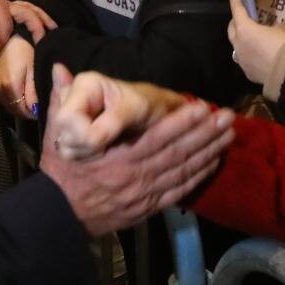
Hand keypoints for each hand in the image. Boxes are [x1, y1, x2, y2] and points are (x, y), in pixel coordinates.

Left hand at [0, 0, 57, 48]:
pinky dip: (39, 21)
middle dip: (36, 24)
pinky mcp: (10, 15)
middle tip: (43, 40)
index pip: (4, 18)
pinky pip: (28, 15)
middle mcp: (4, 2)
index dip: (3, 35)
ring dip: (43, 20)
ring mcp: (9, 7)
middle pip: (25, 10)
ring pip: (31, 10)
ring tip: (53, 32)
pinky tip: (47, 29)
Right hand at [0, 36, 37, 117]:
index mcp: (10, 86)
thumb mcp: (34, 68)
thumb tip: (36, 110)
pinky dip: (13, 100)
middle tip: (40, 104)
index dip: (36, 113)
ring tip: (32, 98)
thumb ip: (34, 91)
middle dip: (28, 110)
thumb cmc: (27, 48)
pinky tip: (21, 93)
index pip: (24, 111)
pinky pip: (3, 99)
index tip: (45, 108)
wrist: (11, 34)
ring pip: (9, 106)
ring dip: (20, 106)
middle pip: (15, 111)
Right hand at [40, 66, 234, 234]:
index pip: (156, 137)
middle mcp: (135, 176)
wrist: (59, 216)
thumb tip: (60, 68)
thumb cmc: (61, 172)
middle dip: (206, 134)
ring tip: (229, 135)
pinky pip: (180, 191)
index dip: (181, 122)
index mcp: (117, 156)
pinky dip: (199, 177)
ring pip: (184, 172)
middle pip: (178, 153)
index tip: (202, 107)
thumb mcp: (56, 134)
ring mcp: (144, 194)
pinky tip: (214, 162)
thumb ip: (62, 101)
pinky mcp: (148, 208)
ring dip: (208, 152)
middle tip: (228, 116)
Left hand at [228, 0, 284, 87]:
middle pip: (231, 29)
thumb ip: (273, 27)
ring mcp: (241, 59)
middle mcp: (239, 44)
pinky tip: (258, 56)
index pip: (237, 10)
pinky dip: (250, 55)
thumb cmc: (284, 44)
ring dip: (241, 40)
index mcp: (245, 29)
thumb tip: (272, 30)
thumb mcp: (282, 29)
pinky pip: (245, 60)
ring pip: (236, 46)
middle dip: (235, 21)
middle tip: (243, 17)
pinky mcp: (247, 72)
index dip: (235, 1)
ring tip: (250, 38)